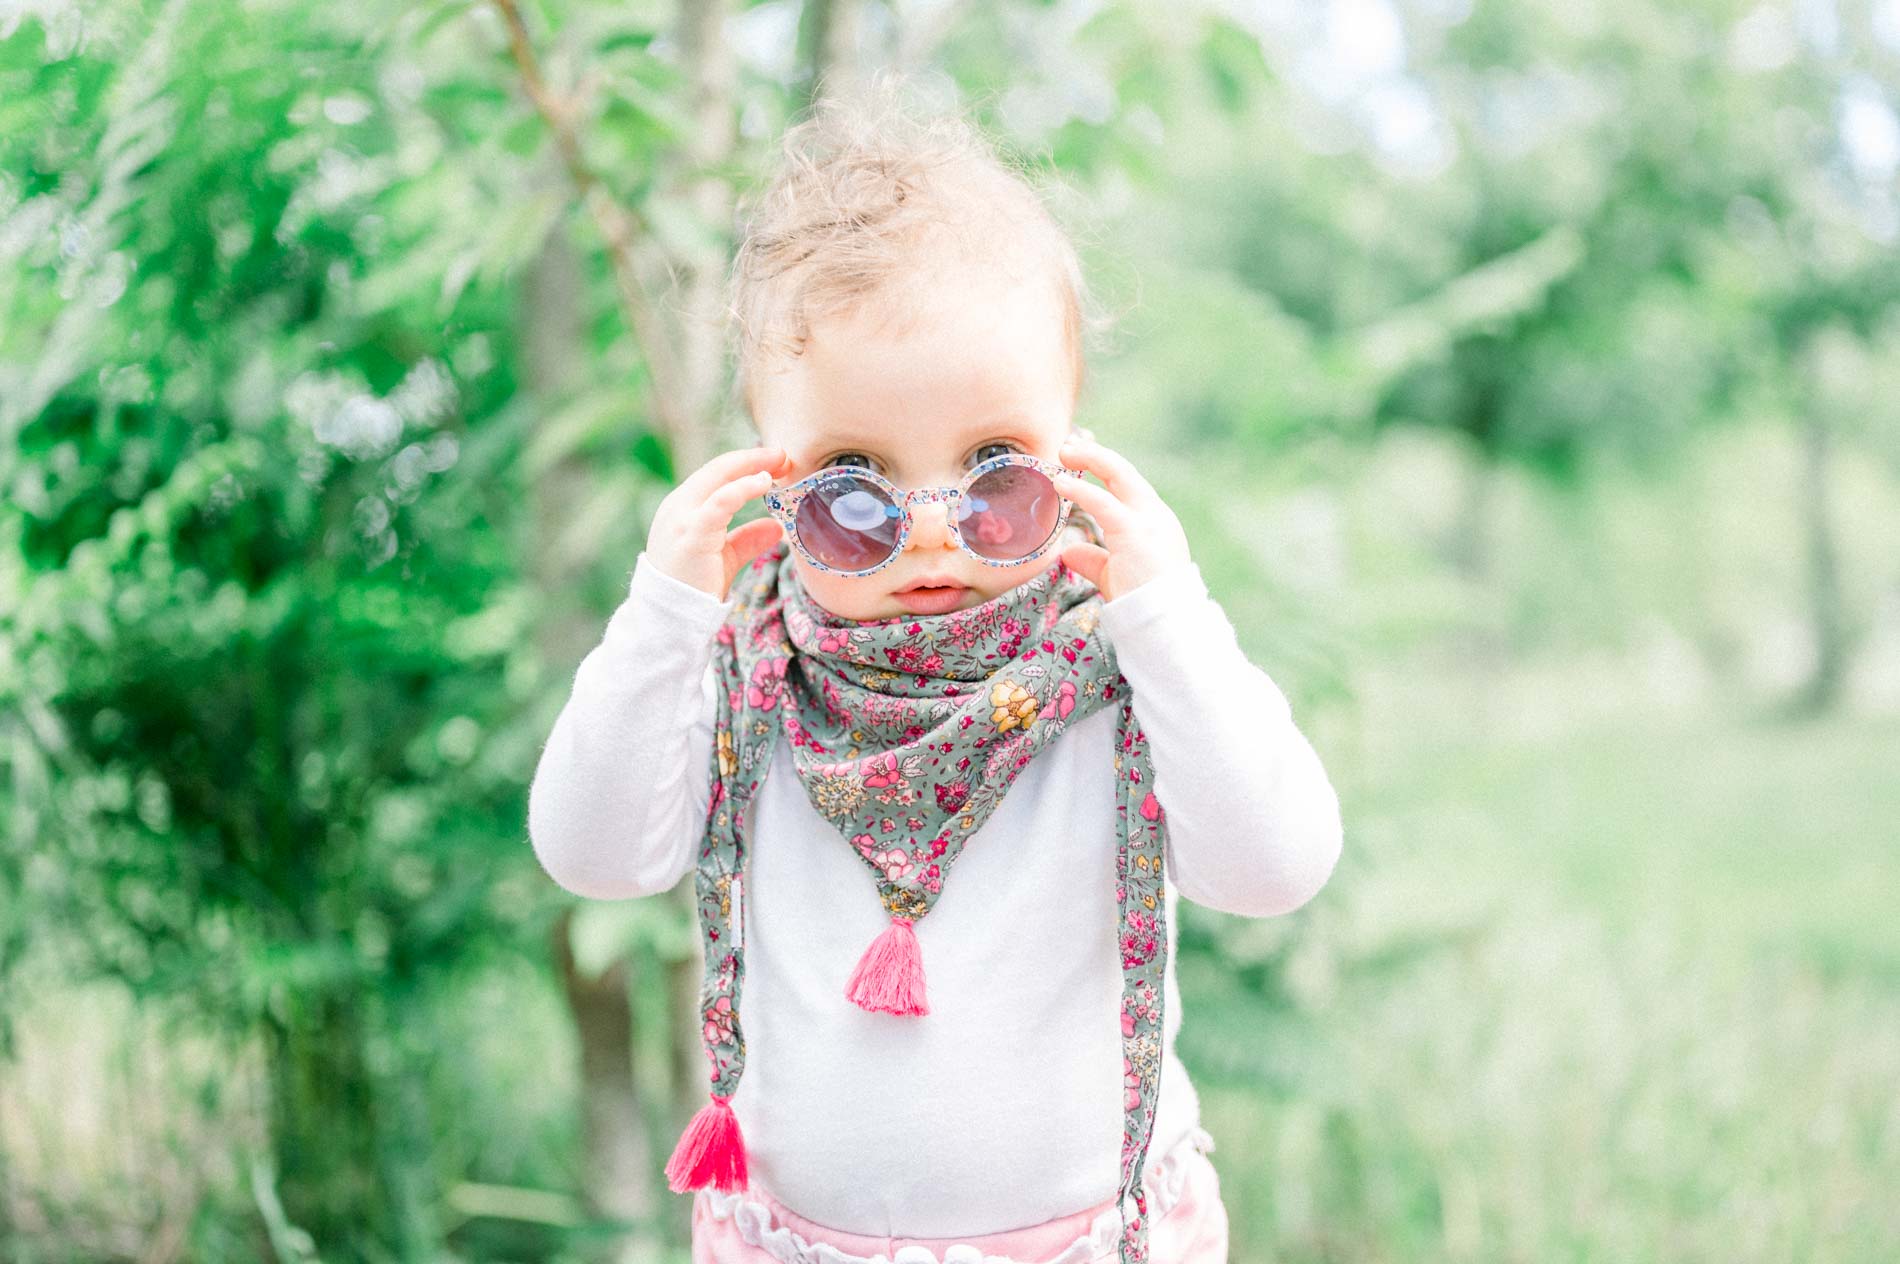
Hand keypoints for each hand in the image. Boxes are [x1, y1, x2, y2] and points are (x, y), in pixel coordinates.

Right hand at [646, 444, 789, 599]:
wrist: (670, 615)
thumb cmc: (694, 586)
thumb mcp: (725, 556)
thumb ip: (747, 539)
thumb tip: (776, 527)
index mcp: (684, 507)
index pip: (716, 475)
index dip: (747, 464)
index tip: (776, 461)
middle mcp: (679, 505)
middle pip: (718, 468)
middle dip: (752, 457)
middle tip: (783, 454)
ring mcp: (682, 517)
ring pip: (717, 477)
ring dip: (751, 466)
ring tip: (779, 463)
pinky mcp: (691, 532)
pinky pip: (719, 501)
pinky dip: (743, 488)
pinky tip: (763, 482)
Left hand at [1052, 434, 1193, 602]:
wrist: (1165, 624)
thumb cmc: (1142, 604)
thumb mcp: (1115, 575)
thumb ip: (1094, 560)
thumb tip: (1068, 552)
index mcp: (1155, 522)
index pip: (1129, 485)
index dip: (1103, 468)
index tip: (1079, 459)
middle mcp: (1155, 515)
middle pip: (1125, 471)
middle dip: (1095, 455)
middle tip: (1067, 448)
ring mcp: (1148, 521)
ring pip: (1118, 474)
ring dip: (1088, 459)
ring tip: (1062, 454)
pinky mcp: (1134, 533)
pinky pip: (1103, 502)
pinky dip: (1080, 489)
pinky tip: (1061, 483)